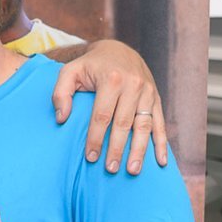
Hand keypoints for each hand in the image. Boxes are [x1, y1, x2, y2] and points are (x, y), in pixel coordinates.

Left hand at [52, 41, 168, 173]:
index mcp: (112, 80)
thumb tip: (62, 118)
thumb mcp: (70, 72)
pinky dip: (161, 142)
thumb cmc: (89, 66)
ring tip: (133, 170)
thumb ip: (61, 93)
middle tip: (110, 169)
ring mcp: (148, 92)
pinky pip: (160, 123)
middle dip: (117, 148)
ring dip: (140, 150)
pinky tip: (161, 161)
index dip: (96, 138)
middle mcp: (134, 85)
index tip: (90, 157)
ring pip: (145, 125)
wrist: (117, 50)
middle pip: (124, 123)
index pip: (103, 115)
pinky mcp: (156, 98)